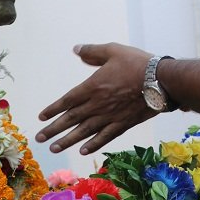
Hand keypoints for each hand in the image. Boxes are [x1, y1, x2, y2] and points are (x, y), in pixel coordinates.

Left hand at [36, 43, 156, 154]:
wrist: (161, 81)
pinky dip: (92, 145)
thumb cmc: (137, 63)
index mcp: (93, 87)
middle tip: (39, 139)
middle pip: (71, 119)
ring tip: (54, 148)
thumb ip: (93, 52)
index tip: (41, 118)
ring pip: (84, 132)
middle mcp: (97, 105)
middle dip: (53, 129)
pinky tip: (83, 151)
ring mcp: (109, 116)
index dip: (53, 109)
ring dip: (67, 141)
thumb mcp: (113, 50)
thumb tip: (75, 49)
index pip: (67, 101)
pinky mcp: (122, 124)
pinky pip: (104, 137)